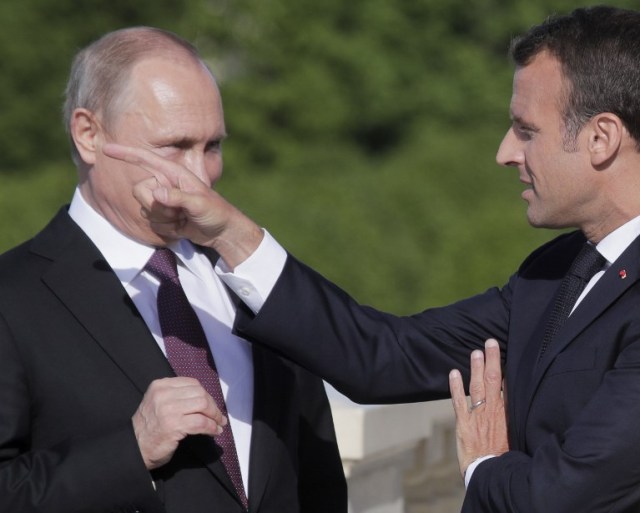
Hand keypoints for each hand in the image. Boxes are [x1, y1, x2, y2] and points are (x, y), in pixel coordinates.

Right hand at [103, 143, 263, 268]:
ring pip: (144, 209)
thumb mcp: (200, 204)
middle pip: (139, 191)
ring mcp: (162, 201)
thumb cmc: (216, 213)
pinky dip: (166, 229)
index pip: (145, 160)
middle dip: (155, 206)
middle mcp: (165, 184)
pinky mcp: (162, 216)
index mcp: (174, 174)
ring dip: (163, 219)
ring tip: (183, 219)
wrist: (222, 232)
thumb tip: (155, 193)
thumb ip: (178, 197)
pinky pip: (151, 223)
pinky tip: (181, 227)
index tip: (106, 149)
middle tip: (179, 213)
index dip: (126, 153)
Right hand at [132, 377, 227, 469]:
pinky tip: (214, 432)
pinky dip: (211, 427)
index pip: (192, 384)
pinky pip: (201, 422)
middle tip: (218, 417)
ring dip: (214, 416)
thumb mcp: (158, 402)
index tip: (211, 405)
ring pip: (203, 405)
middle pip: (200, 393)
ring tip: (218, 424)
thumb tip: (205, 399)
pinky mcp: (174, 425)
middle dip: (213, 406)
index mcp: (160, 385)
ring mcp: (168, 409)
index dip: (206, 394)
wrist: (133, 448)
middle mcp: (164, 394)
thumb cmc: (148, 427)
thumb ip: (176, 396)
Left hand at [449, 338, 508, 476]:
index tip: (502, 351)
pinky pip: (459, 401)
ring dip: (476, 368)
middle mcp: (493, 411)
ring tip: (475, 352)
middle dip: (492, 360)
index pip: (506, 385)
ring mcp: (478, 416)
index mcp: (507, 414)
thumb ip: (514, 417)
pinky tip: (453, 372)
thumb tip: (516, 401)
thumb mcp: (516, 435)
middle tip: (490, 341)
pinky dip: (455, 386)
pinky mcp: (464, 423)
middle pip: (493, 380)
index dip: (503, 367)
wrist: (492, 473)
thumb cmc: (505, 456)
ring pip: (477, 387)